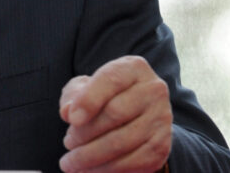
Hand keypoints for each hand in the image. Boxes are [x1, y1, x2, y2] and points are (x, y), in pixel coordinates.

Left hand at [58, 55, 171, 171]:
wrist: (135, 113)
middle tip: (68, 142)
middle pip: (115, 113)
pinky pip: (132, 162)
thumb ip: (74, 96)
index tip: (70, 119)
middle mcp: (153, 90)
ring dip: (90, 156)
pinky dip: (106, 170)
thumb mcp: (85, 87)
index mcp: (133, 68)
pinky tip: (88, 170)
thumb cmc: (104, 97)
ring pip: (122, 142)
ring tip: (71, 161)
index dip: (88, 100)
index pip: (110, 80)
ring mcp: (161, 119)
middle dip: (85, 132)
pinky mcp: (161, 146)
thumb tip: (68, 112)